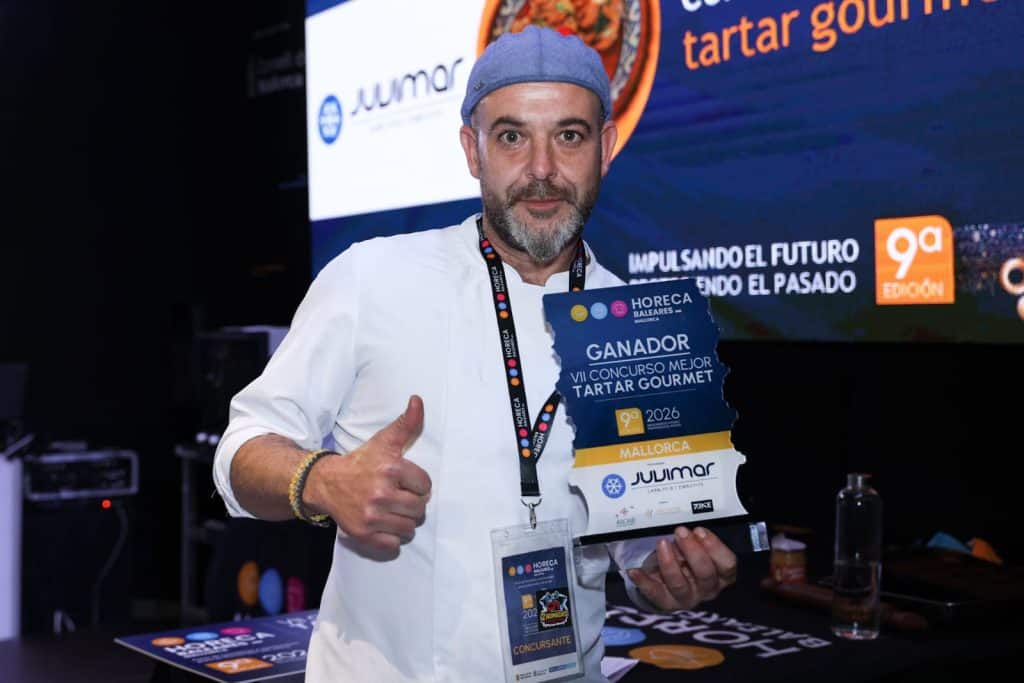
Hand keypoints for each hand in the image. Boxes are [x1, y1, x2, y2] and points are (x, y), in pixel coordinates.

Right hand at [305, 395, 430, 558]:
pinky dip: (392, 539)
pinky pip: (394, 545)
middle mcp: (380, 493)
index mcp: (390, 468)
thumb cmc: (361, 462)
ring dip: (404, 522)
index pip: (425, 486)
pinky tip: (384, 525)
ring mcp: (371, 516)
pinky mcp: (363, 534)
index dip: (418, 484)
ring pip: (409, 528)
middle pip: (419, 509)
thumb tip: (418, 400)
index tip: (405, 482)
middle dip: (413, 504)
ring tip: (392, 511)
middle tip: (399, 498)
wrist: (326, 483)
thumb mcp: (384, 441)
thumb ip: (406, 423)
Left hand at [627, 526, 736, 610]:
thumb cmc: (688, 558)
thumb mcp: (697, 547)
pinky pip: (654, 593)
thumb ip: (696, 540)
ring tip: (662, 543)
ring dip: (669, 563)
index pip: (727, 564)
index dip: (715, 547)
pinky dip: (643, 581)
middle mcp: (707, 588)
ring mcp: (687, 598)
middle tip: (680, 532)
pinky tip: (634, 571)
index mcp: (720, 574)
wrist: (670, 581)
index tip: (699, 530)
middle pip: (705, 573)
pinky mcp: (666, 602)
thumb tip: (687, 529)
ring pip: (679, 584)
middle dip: (692, 551)